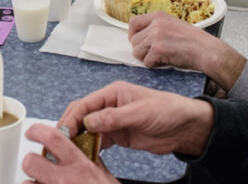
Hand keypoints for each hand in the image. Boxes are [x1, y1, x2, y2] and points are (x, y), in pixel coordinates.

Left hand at [22, 123, 118, 183]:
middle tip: (37, 165)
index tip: (33, 132)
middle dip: (31, 161)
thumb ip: (94, 163)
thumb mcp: (106, 179)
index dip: (37, 130)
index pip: (52, 138)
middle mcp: (65, 181)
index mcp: (80, 167)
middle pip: (30, 161)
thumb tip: (88, 150)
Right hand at [58, 82, 213, 157]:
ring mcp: (113, 121)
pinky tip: (85, 155)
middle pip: (82, 115)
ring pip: (87, 129)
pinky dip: (90, 148)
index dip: (72, 117)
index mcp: (113, 93)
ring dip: (79, 139)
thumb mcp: (140, 112)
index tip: (64, 131)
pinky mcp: (118, 136)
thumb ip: (114, 117)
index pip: (85, 104)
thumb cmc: (167, 110)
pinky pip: (98, 141)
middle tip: (62, 143)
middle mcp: (109, 105)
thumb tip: (89, 121)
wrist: (185, 127)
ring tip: (70, 151)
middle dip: (70, 127)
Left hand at [128, 13, 246, 90]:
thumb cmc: (193, 41)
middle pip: (134, 40)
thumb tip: (139, 38)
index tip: (138, 42)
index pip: (133, 22)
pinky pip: (146, 62)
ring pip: (137, 52)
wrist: (207, 51)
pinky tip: (166, 62)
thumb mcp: (173, 26)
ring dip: (147, 58)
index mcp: (158, 16)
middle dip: (141, 50)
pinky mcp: (158, 50)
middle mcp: (155, 24)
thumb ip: (156, 28)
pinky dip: (154, 65)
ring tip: (161, 58)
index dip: (133, 34)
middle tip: (154, 54)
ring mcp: (156, 36)